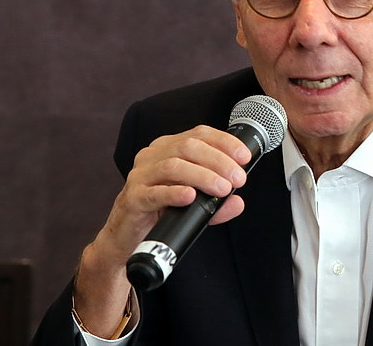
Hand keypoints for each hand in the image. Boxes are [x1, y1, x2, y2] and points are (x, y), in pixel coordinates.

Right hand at [73, 125, 251, 337]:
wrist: (128, 238)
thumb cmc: (161, 213)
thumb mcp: (194, 205)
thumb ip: (216, 204)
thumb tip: (238, 202)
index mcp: (168, 148)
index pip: (199, 134)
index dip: (225, 142)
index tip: (244, 157)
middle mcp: (153, 156)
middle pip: (188, 146)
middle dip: (219, 161)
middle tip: (238, 179)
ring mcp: (140, 175)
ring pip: (173, 166)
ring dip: (202, 176)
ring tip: (222, 189)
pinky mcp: (132, 198)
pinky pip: (153, 192)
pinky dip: (174, 193)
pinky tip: (190, 196)